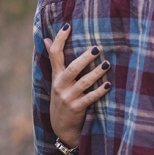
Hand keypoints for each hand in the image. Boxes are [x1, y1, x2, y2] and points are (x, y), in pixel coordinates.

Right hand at [46, 24, 109, 148]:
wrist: (61, 128)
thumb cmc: (62, 99)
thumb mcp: (56, 81)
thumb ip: (55, 61)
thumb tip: (45, 39)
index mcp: (56, 76)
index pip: (54, 54)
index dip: (59, 39)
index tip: (68, 26)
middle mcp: (60, 86)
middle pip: (72, 68)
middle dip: (85, 58)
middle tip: (97, 48)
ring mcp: (68, 98)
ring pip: (83, 82)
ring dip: (96, 73)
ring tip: (107, 64)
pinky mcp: (76, 109)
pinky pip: (89, 98)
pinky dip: (99, 91)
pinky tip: (108, 85)